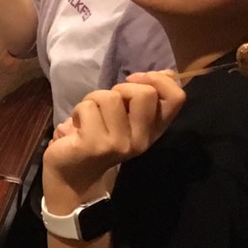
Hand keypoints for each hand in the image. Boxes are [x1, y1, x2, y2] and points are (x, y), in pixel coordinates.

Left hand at [44, 72, 184, 203]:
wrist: (71, 175)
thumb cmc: (96, 138)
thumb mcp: (124, 117)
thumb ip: (142, 98)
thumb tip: (164, 72)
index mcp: (153, 131)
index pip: (176, 98)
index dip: (158, 80)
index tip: (134, 81)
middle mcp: (142, 139)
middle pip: (145, 93)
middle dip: (120, 89)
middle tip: (106, 105)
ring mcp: (119, 144)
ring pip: (110, 97)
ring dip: (92, 100)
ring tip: (88, 118)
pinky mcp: (95, 144)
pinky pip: (87, 108)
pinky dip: (78, 112)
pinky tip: (76, 129)